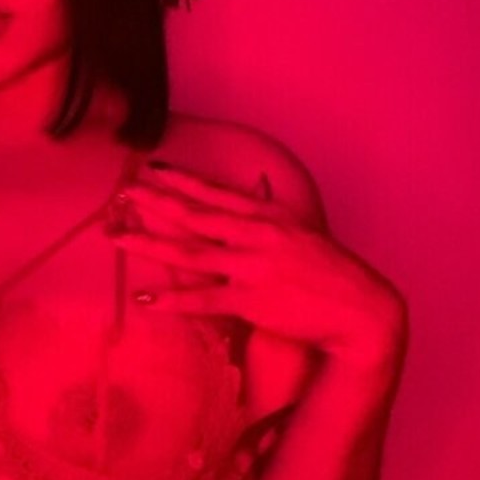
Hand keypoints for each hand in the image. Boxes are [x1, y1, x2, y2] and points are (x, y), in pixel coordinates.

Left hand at [108, 161, 407, 368]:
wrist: (363, 310)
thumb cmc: (333, 273)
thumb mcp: (303, 231)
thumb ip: (273, 212)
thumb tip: (257, 187)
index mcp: (268, 216)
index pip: (215, 193)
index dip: (181, 180)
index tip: (151, 170)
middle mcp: (256, 235)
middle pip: (194, 216)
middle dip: (154, 203)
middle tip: (121, 194)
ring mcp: (252, 267)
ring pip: (189, 253)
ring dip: (148, 245)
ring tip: (116, 237)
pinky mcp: (251, 302)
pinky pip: (203, 300)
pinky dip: (172, 301)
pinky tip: (145, 300)